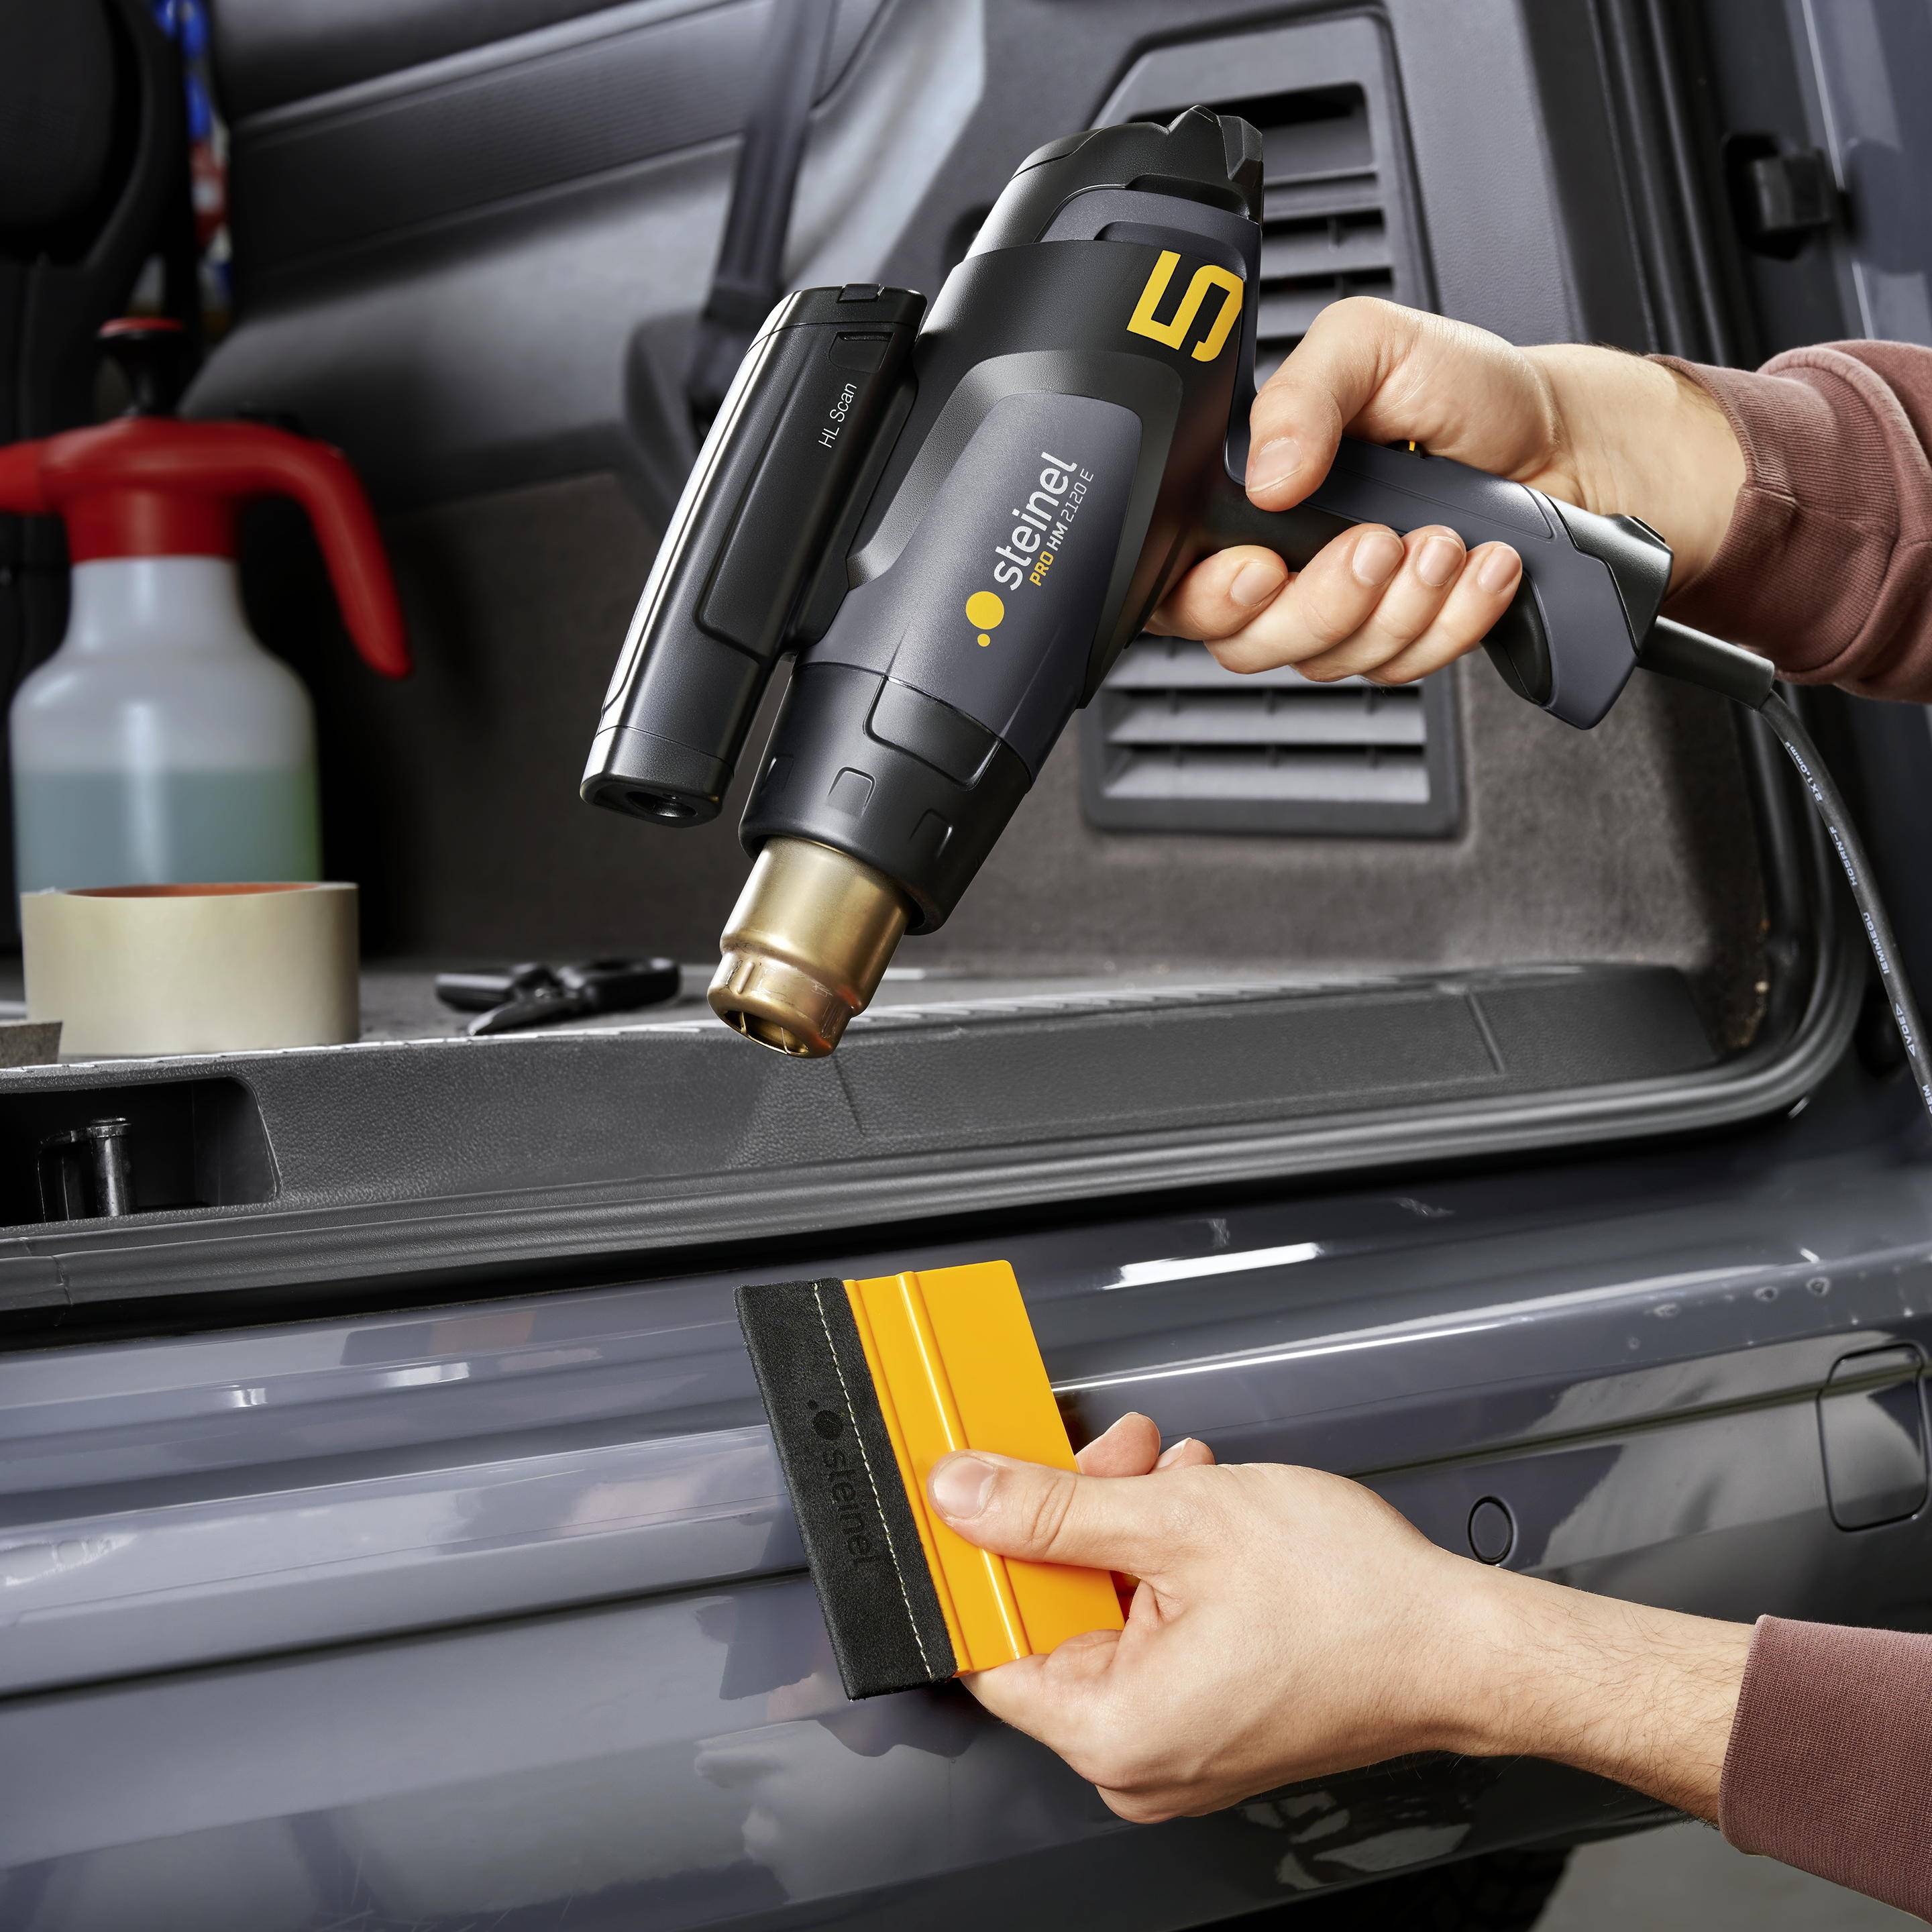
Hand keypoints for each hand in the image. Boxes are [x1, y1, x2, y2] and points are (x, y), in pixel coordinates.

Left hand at [929, 1417, 1751, 1824]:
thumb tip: (962, 1495)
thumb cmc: (1354, 1604)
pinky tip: (1198, 1507)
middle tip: (1118, 1456)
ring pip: (1109, 1611)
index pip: (989, 1644)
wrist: (1461, 1641)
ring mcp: (1179, 1743)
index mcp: (1115, 1732)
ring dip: (1131, 1525)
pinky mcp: (1212, 1716)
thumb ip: (1054, 1505)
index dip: (981, 1557)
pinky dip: (1167, 1563)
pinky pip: (1154, 1632)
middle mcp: (1139, 1758)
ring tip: (1178, 1473)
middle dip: (1081, 1515)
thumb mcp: (1178, 1519)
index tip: (979, 1495)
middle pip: (1055, 1615)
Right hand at [1148, 296, 1744, 684]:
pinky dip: (1451, 620)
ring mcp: (1342, 614)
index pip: (1179, 580)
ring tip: (1448, 538)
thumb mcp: (1372, 346)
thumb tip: (1264, 475)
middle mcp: (1283, 566)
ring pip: (1328, 660)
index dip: (1208, 593)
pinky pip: (1402, 668)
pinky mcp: (1400, 644)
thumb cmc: (1462, 390)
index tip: (1260, 567)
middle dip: (1320, 601)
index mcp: (1248, 500)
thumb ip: (1300, 394)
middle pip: (1246, 642)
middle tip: (1379, 541)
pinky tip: (1480, 567)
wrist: (1563, 440)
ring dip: (1399, 605)